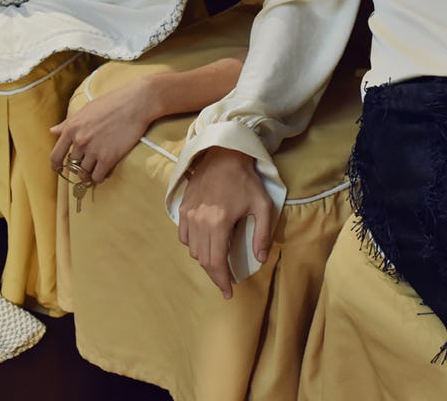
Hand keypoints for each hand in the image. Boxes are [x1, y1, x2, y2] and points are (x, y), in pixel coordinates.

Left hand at [49, 80, 163, 183]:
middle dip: (79, 166)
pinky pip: (98, 176)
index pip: (56, 155)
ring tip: (97, 168)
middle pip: (73, 165)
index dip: (56, 166)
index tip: (59, 170)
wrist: (135, 104)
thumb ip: (67, 123)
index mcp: (71, 129)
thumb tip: (52, 131)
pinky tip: (104, 171)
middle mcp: (80, 141)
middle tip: (88, 164)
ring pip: (85, 172)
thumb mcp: (85, 110)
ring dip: (90, 172)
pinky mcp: (108, 158)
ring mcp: (94, 150)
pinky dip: (100, 177)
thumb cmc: (111, 103)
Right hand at [177, 147, 274, 298]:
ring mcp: (189, 214)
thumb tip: (260, 258)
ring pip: (192, 249)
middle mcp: (200, 221)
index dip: (222, 281)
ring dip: (204, 259)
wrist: (224, 154)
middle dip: (215, 273)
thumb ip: (262, 234)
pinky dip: (193, 244)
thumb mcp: (263, 206)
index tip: (228, 292)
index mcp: (219, 223)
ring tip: (218, 261)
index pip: (216, 262)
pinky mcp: (183, 208)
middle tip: (226, 280)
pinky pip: (183, 236)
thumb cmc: (246, 180)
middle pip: (203, 259)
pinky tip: (205, 243)